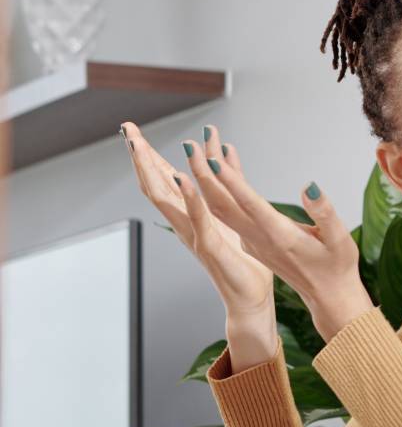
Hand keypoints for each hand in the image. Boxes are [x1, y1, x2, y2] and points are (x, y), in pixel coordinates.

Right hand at [124, 122, 277, 366]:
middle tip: (127, 130)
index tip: (130, 128)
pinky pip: (197, 220)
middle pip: (155, 185)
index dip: (147, 154)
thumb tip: (221, 146)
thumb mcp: (236, 209)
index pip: (163, 179)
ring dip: (155, 172)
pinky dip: (189, 198)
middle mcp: (184, 224)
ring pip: (167, 201)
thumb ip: (229, 177)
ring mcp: (194, 236)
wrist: (250, 298)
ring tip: (141, 146)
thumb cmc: (243, 257)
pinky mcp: (211, 248)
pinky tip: (183, 177)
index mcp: (189, 214)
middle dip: (141, 157)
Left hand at [138, 122, 367, 339]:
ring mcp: (254, 243)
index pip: (247, 203)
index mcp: (279, 235)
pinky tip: (224, 173)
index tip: (210, 159)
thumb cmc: (337, 265)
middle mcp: (260, 239)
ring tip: (200, 152)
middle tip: (191, 146)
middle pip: (223, 205)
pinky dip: (221, 192)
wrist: (328, 295)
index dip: (228, 180)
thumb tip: (309, 186)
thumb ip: (325, 212)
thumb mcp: (340, 239)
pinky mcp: (254, 243)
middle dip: (204, 175)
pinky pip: (231, 215)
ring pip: (222, 209)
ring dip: (207, 182)